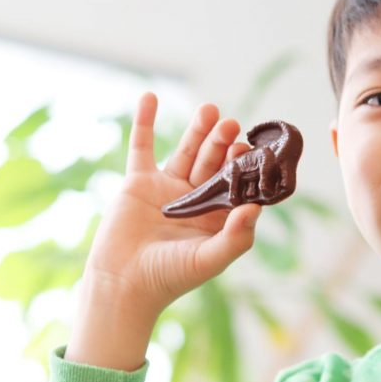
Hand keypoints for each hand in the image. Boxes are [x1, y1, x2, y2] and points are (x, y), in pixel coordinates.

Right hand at [67, 92, 260, 369]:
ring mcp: (166, 188)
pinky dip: (144, 121)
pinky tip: (149, 96)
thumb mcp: (209, 259)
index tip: (250, 149)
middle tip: (232, 124)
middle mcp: (195, 199)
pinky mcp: (138, 182)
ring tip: (210, 110)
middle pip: (213, 162)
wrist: (122, 284)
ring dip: (197, 130)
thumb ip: (236, 235)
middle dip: (222, 143)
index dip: (244, 166)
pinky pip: (142, 146)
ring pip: (185, 151)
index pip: (236, 183)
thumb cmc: (169, 278)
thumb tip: (257, 206)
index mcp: (216, 217)